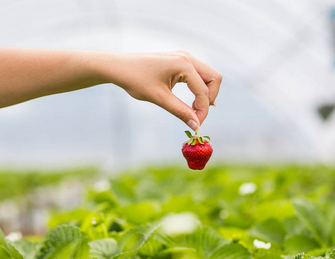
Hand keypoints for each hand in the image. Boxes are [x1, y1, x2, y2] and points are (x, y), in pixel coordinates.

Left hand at [99, 51, 221, 131]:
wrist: (119, 67)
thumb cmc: (136, 81)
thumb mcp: (159, 98)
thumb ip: (180, 111)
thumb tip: (197, 126)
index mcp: (184, 64)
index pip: (203, 91)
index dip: (203, 111)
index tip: (196, 125)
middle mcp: (187, 57)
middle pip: (215, 78)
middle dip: (210, 98)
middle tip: (198, 114)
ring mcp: (185, 57)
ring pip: (209, 76)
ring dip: (206, 93)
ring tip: (194, 109)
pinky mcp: (180, 61)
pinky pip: (199, 74)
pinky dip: (199, 88)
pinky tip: (192, 101)